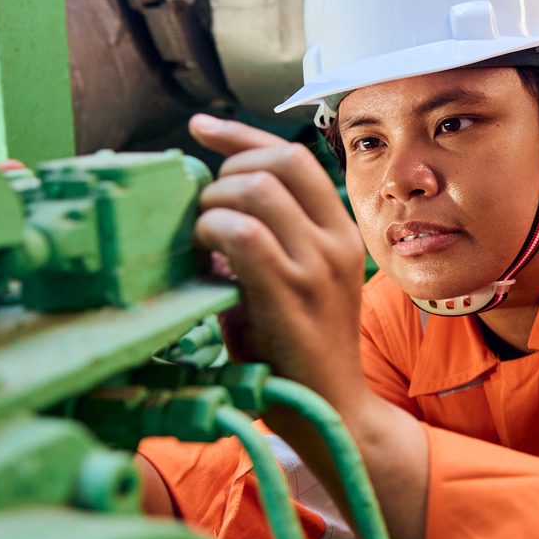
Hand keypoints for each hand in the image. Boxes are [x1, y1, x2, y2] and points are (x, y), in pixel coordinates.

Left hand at [189, 114, 369, 405]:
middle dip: (222, 176)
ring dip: (212, 207)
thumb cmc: (297, 349)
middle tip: (203, 217)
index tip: (198, 128)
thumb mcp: (291, 280)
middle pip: (272, 163)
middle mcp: (336, 240)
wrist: (331, 411)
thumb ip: (262, 241)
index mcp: (340, 230)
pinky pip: (243, 236)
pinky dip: (212, 235)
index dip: (239, 134)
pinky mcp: (290, 296)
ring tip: (202, 242)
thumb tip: (206, 209)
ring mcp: (317, 267)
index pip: (292, 155)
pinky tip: (205, 261)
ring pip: (253, 191)